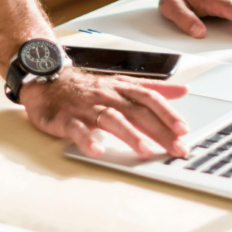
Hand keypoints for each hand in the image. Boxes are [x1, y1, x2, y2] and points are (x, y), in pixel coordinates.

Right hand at [20, 66, 189, 157]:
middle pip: (136, 111)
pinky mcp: (65, 118)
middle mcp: (107, 96)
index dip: (168, 113)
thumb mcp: (122, 83)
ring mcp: (86, 107)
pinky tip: (98, 150)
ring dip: (129, 135)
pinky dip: (88, 139)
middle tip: (176, 148)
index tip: (184, 129)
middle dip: (159, 130)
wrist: (47, 80)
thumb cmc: (87, 87)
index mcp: (121, 88)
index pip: (149, 98)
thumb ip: (152, 88)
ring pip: (111, 119)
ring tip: (145, 150)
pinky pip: (77, 129)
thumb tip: (182, 90)